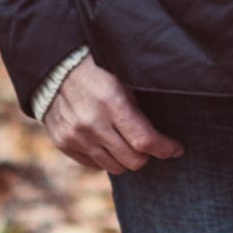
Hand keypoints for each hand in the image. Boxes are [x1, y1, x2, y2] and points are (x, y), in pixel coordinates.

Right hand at [42, 57, 184, 174]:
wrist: (54, 65)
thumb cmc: (98, 66)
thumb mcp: (123, 76)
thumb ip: (139, 104)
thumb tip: (164, 128)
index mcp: (111, 102)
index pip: (145, 140)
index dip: (166, 148)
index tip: (177, 149)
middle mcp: (92, 123)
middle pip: (132, 160)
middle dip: (148, 154)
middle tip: (151, 143)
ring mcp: (75, 136)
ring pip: (114, 167)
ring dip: (127, 158)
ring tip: (129, 142)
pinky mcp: (62, 143)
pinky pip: (94, 165)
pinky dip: (105, 158)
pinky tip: (109, 141)